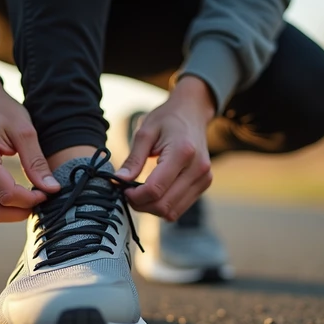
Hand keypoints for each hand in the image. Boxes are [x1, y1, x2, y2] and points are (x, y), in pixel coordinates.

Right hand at [0, 77, 60, 222]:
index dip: (30, 200)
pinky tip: (14, 195)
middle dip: (19, 212)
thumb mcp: (24, 131)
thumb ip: (37, 162)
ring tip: (28, 198)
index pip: (6, 193)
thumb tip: (51, 189)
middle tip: (39, 201)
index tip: (46, 193)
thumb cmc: (2, 112)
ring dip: (9, 212)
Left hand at [116, 75, 214, 220]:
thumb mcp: (145, 133)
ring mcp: (204, 178)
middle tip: (128, 193)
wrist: (192, 112)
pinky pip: (180, 208)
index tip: (123, 189)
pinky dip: (163, 205)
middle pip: (164, 205)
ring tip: (140, 194)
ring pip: (172, 212)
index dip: (135, 196)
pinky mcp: (204, 184)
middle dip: (141, 205)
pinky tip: (154, 193)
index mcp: (183, 152)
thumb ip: (133, 159)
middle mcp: (198, 168)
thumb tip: (118, 181)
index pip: (155, 189)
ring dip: (152, 208)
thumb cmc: (167, 119)